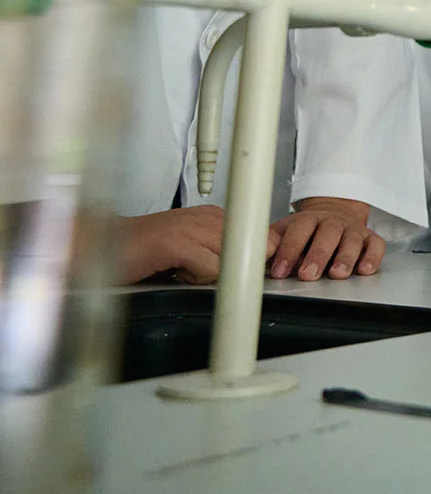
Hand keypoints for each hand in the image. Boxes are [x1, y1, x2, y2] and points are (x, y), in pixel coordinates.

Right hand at [117, 205, 275, 284]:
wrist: (105, 248)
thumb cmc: (147, 252)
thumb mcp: (193, 248)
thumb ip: (223, 251)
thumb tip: (263, 260)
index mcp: (213, 214)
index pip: (258, 234)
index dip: (252, 257)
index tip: (234, 268)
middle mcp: (207, 216)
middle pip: (249, 247)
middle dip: (233, 267)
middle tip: (199, 268)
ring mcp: (192, 227)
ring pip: (231, 258)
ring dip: (210, 274)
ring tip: (183, 268)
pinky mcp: (178, 243)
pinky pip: (210, 268)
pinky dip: (195, 278)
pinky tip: (174, 271)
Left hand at [268, 196, 382, 280]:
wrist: (336, 212)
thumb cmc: (307, 230)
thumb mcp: (285, 231)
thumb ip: (270, 242)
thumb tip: (249, 254)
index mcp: (307, 220)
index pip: (298, 230)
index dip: (289, 250)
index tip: (279, 271)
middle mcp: (332, 222)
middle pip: (327, 234)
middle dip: (318, 255)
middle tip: (308, 275)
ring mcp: (352, 230)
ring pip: (352, 240)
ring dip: (345, 257)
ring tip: (337, 274)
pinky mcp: (370, 238)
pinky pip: (376, 245)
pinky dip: (372, 257)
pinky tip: (364, 269)